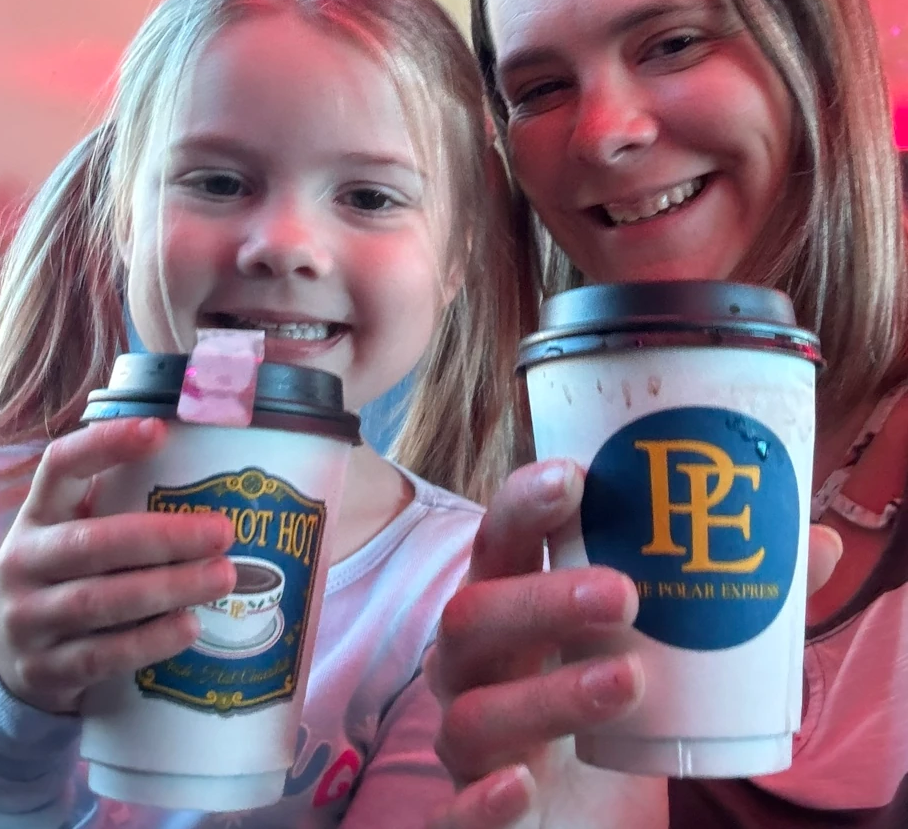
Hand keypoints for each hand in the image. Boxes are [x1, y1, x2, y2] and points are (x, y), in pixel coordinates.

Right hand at [0, 418, 236, 713]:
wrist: (6, 657)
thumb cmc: (67, 573)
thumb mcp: (73, 528)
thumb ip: (120, 500)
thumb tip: (211, 460)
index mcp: (37, 514)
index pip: (59, 466)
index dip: (104, 445)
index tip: (159, 431)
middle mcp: (24, 562)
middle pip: (93, 544)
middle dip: (164, 536)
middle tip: (223, 531)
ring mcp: (29, 619)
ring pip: (100, 601)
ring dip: (168, 588)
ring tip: (223, 577)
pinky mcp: (45, 670)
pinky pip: (101, 656)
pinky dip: (149, 641)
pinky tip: (190, 627)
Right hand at [426, 459, 843, 828]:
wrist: (570, 812)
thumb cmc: (606, 702)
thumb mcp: (655, 648)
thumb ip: (725, 601)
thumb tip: (815, 545)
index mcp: (509, 606)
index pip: (498, 542)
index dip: (523, 505)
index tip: (575, 475)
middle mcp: (474, 664)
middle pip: (471, 616)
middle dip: (541, 597)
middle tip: (626, 593)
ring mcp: (467, 738)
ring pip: (473, 712)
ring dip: (547, 694)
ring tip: (628, 681)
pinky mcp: (472, 811)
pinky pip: (453, 810)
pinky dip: (480, 800)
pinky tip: (521, 785)